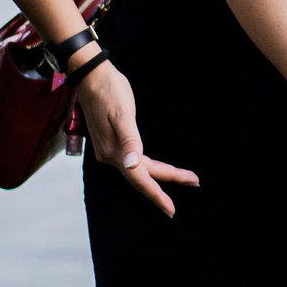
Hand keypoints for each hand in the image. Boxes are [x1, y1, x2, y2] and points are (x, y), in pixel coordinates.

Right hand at [75, 58, 199, 216]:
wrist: (91, 76)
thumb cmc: (110, 92)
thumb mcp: (123, 114)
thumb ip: (129, 141)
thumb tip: (131, 165)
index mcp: (115, 152)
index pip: (141, 180)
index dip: (157, 195)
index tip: (171, 210)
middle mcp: (111, 156)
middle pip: (144, 175)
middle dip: (169, 179)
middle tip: (195, 181)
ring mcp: (110, 150)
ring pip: (140, 169)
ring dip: (161, 174)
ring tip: (184, 176)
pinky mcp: (111, 142)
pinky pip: (134, 161)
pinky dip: (149, 166)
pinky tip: (158, 166)